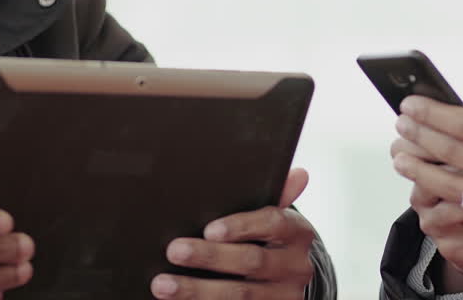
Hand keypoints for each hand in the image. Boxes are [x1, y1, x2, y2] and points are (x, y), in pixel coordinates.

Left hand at [151, 168, 315, 298]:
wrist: (293, 283)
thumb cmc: (277, 243)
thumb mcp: (279, 220)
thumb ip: (279, 196)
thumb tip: (297, 174)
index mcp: (298, 234)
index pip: (273, 224)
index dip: (241, 226)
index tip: (209, 230)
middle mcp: (296, 267)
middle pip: (252, 261)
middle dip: (210, 257)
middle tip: (175, 250)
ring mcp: (284, 297)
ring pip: (240, 295)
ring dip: (198, 290)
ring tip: (164, 285)